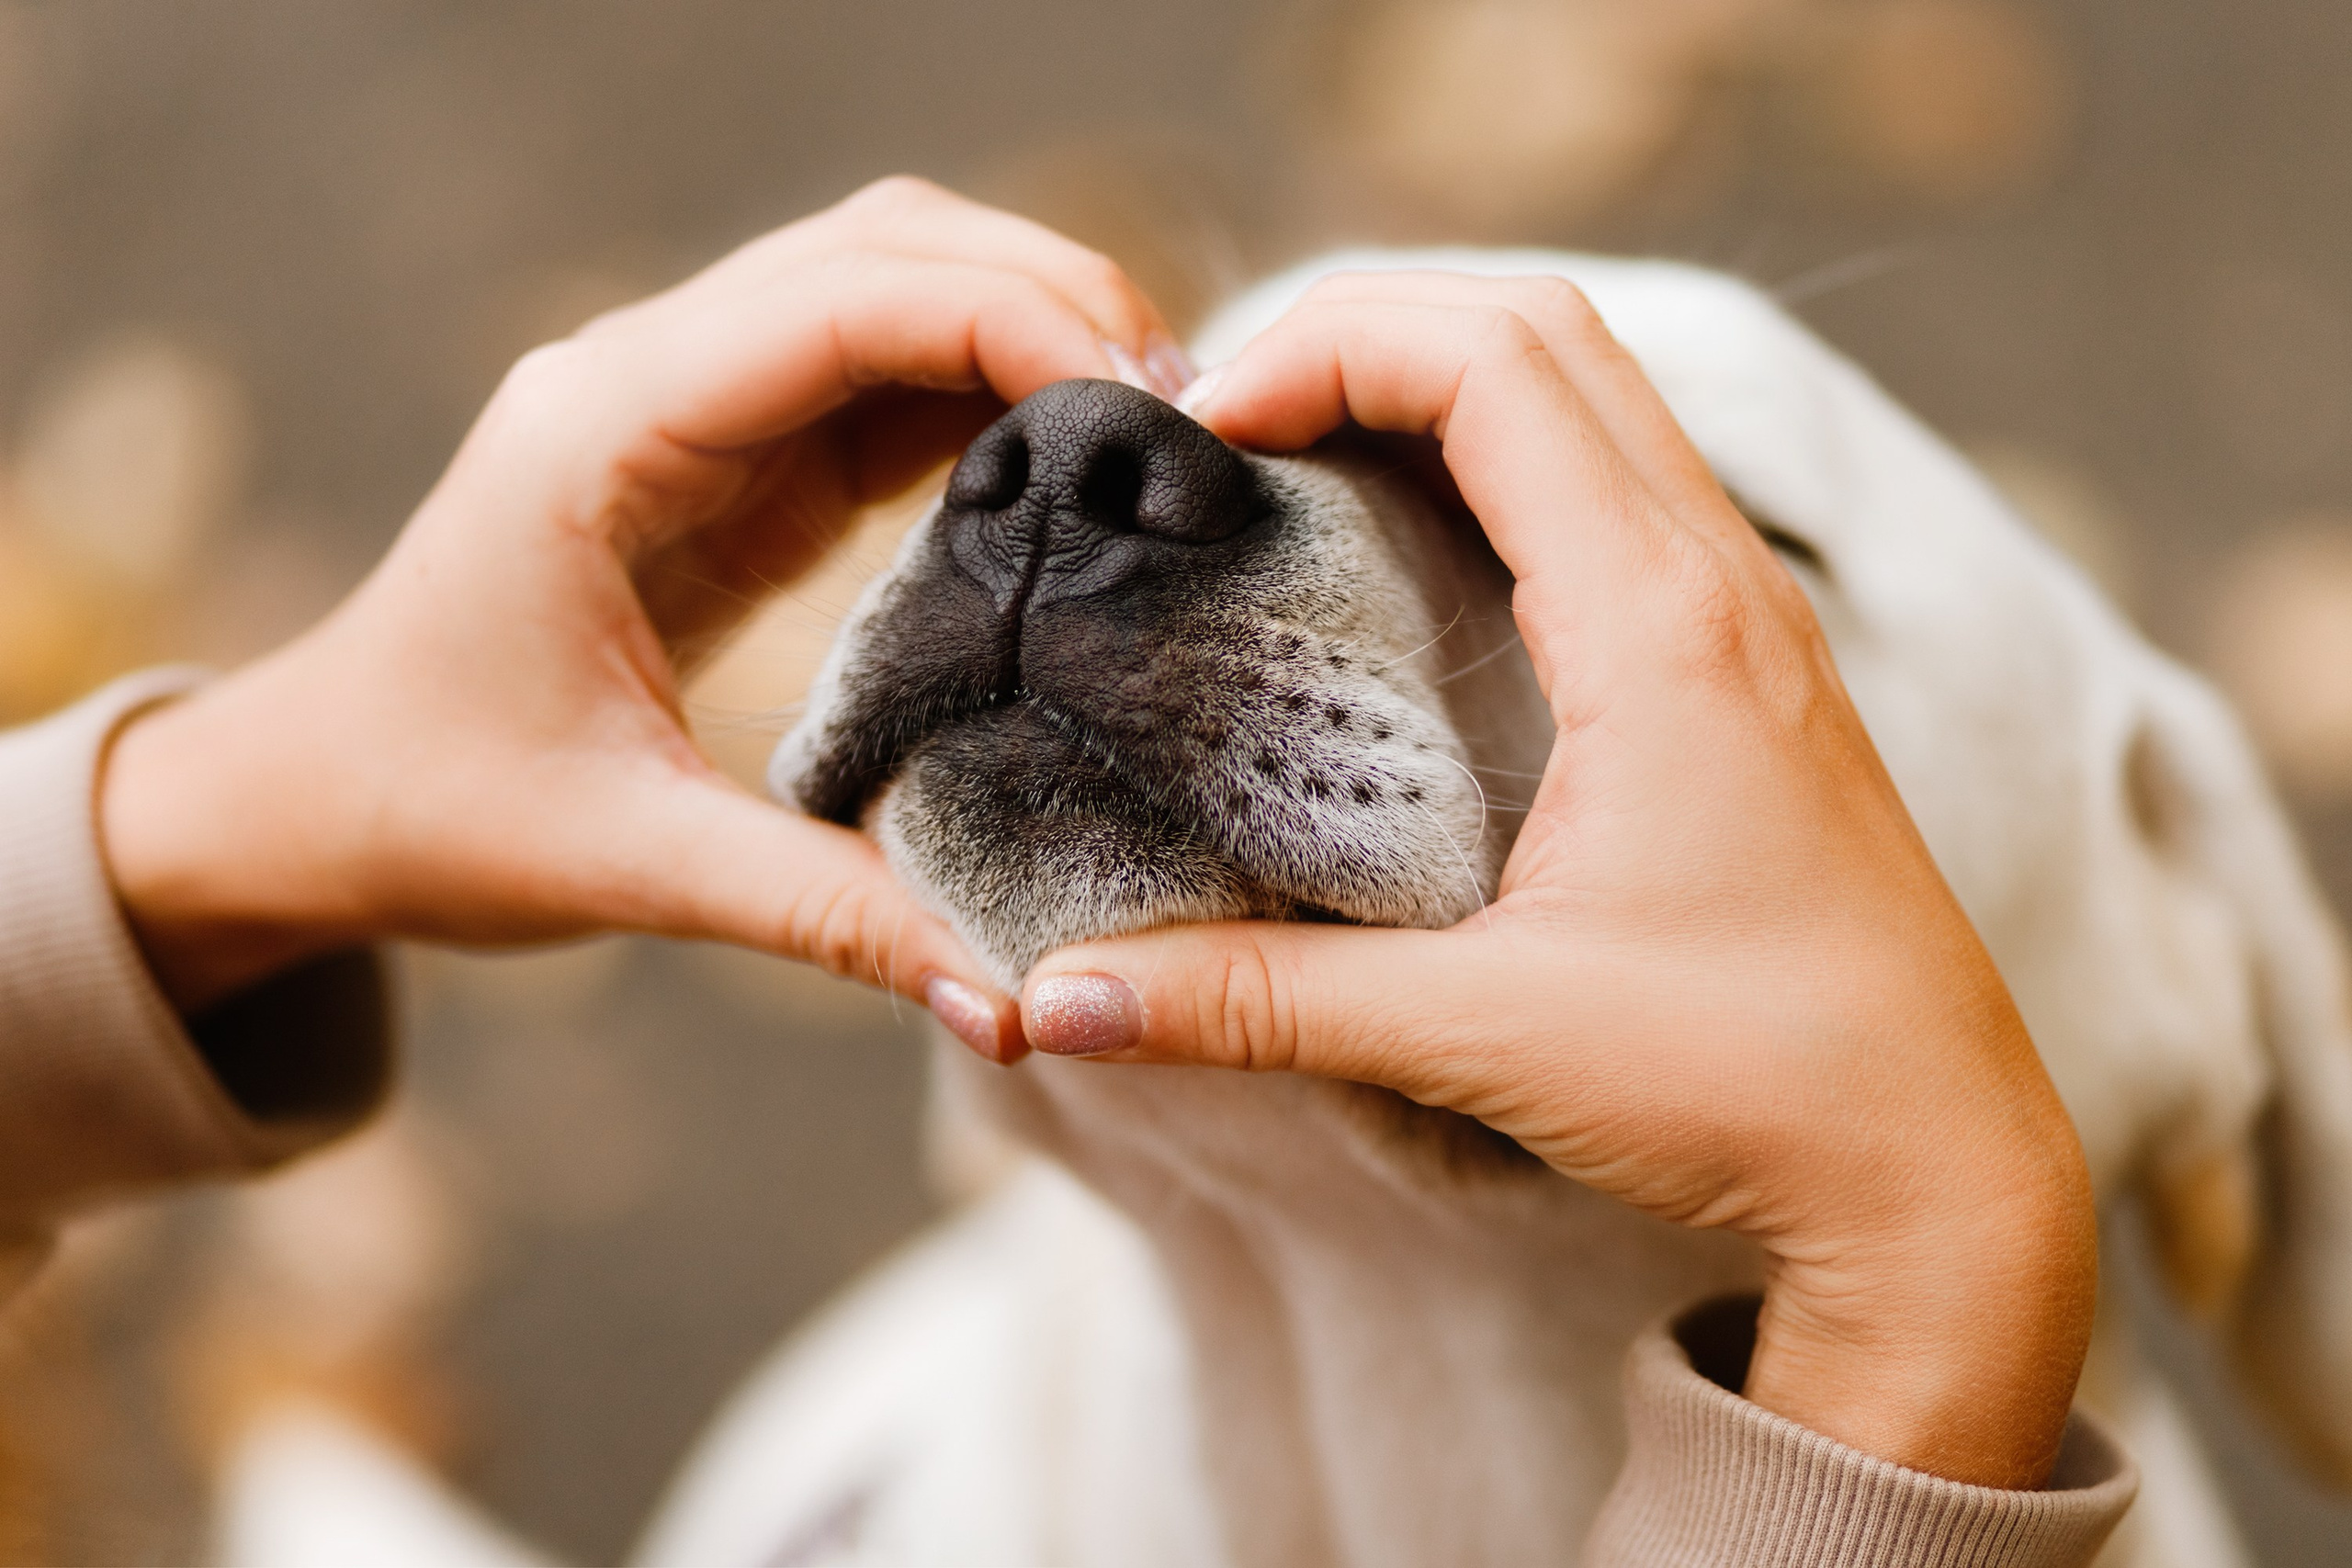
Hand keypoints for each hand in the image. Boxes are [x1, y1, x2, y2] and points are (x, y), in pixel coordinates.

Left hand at [100, 176, 1185, 1052]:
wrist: (312, 798)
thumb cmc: (430, 809)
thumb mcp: (626, 862)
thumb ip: (826, 915)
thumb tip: (1013, 1000)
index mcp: (604, 427)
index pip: (841, 302)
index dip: (1014, 323)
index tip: (1149, 413)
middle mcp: (648, 375)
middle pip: (887, 248)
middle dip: (1053, 298)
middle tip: (1192, 421)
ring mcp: (690, 404)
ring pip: (895, 288)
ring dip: (1032, 332)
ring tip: (1159, 440)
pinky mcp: (730, 458)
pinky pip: (883, 380)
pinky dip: (990, 397)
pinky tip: (1075, 470)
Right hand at [1018, 273, 2097, 1488]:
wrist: (1938, 1165)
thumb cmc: (1752, 1084)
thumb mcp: (1483, 1033)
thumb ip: (1254, 1003)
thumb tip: (1056, 998)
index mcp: (1663, 626)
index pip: (1492, 364)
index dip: (1327, 348)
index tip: (1204, 431)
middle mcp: (1722, 582)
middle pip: (1544, 327)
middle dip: (1368, 325)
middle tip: (1227, 416)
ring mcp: (1752, 612)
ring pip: (1596, 387)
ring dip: (1440, 374)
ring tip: (1298, 451)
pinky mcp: (1754, 663)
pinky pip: (1625, 472)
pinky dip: (1505, 446)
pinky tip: (1417, 540)